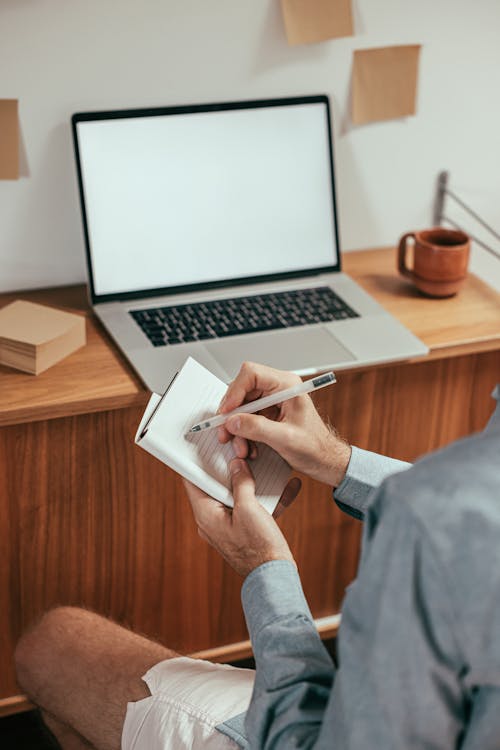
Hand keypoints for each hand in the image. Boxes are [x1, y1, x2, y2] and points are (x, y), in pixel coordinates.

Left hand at [183, 458, 300, 577]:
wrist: (275, 577)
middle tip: (238, 449)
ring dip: (251, 481)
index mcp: (206, 515)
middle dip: (229, 468)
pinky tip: (287, 486)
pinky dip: (266, 498)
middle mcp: (212, 521)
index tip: (202, 445)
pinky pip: (252, 508)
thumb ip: (241, 484)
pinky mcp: (245, 530)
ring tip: (263, 464)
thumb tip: (236, 464)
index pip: (192, 481)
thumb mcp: (249, 509)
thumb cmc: (258, 547)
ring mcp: (229, 526)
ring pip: (236, 495)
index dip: (196, 462)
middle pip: (216, 486)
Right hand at [218, 362, 350, 487]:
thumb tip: (233, 421)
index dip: (234, 391)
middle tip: (226, 432)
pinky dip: (243, 433)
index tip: (227, 412)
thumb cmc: (316, 447)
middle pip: (242, 391)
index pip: (251, 374)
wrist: (324, 461)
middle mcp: (278, 389)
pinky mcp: (268, 413)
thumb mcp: (285, 439)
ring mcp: (272, 401)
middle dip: (232, 415)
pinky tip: (248, 447)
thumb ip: (258, 428)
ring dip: (237, 428)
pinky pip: (246, 418)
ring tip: (241, 447)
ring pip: (242, 407)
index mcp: (287, 386)